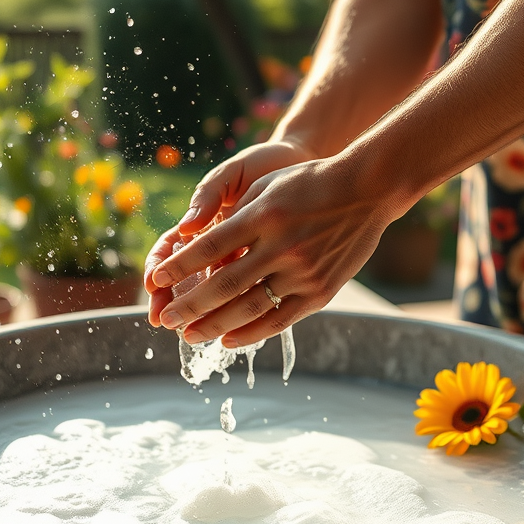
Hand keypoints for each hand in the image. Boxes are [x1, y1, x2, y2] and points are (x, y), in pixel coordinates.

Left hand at [147, 157, 397, 346]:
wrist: (367, 189)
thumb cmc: (309, 182)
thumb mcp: (266, 187)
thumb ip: (233, 219)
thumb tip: (199, 251)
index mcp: (264, 215)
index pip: (209, 248)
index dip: (178, 267)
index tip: (155, 280)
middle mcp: (282, 245)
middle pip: (225, 284)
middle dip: (189, 305)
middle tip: (165, 319)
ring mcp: (304, 271)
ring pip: (250, 308)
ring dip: (215, 325)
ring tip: (189, 336)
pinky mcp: (322, 290)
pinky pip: (281, 319)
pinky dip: (252, 333)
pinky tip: (228, 340)